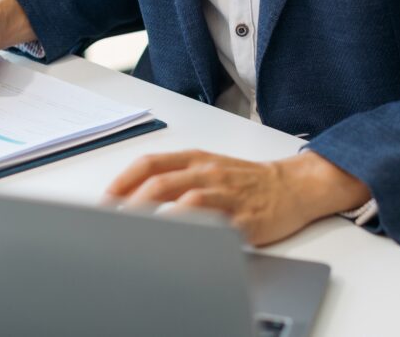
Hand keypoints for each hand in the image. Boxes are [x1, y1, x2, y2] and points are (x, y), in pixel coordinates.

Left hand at [105, 150, 370, 245]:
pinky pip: (215, 223)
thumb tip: (134, 195)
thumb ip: (176, 177)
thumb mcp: (209, 167)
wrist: (293, 186)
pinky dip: (193, 231)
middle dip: (131, 203)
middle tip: (113, 221)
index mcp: (196, 159)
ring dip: (156, 216)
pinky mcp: (243, 217)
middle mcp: (207, 172)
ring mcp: (225, 194)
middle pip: (160, 182)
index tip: (106, 199)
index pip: (150, 163)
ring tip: (136, 232)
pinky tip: (177, 241)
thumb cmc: (247, 180)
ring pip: (184, 199)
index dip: (123, 180)